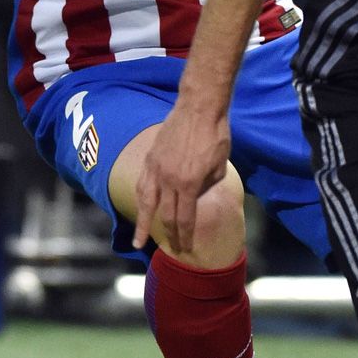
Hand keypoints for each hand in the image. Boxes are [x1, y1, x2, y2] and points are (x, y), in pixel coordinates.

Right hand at [132, 105, 231, 252]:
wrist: (199, 107)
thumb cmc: (216, 135)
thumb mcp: (220, 165)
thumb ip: (207, 185)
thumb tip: (196, 195)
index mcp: (189, 184)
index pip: (184, 218)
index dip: (184, 236)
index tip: (185, 248)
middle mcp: (169, 180)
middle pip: (165, 215)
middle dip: (168, 235)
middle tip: (170, 249)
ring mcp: (156, 169)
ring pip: (145, 202)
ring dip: (142, 223)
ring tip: (137, 239)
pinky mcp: (150, 158)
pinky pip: (142, 183)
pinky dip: (140, 199)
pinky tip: (139, 207)